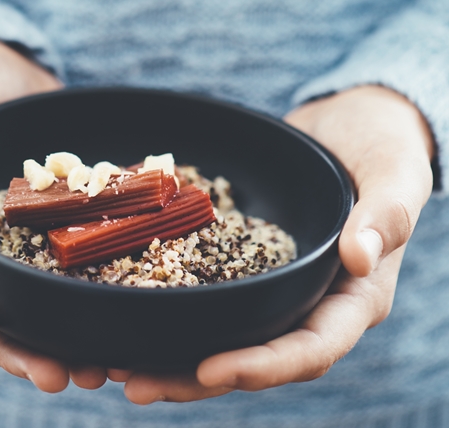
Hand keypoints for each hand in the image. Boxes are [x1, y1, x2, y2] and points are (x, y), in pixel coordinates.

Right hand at [0, 40, 106, 392]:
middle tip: (57, 376)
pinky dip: (87, 304)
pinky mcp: (53, 234)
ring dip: (58, 344)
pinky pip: (67, 275)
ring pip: (30, 308)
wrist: (3, 73)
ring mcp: (14, 247)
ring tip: (95, 369)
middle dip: (18, 352)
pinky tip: (117, 324)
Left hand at [114, 85, 434, 403]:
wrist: (346, 128)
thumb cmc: (380, 146)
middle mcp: (310, 305)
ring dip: (174, 359)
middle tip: (137, 385)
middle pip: (256, 360)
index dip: (263, 366)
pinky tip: (131, 314)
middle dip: (197, 379)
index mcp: (352, 298)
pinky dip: (174, 313)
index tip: (210, 369)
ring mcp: (276, 289)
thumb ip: (387, 213)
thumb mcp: (395, 171)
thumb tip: (359, 257)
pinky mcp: (246, 268)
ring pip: (226, 338)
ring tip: (119, 366)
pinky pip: (211, 299)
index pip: (310, 348)